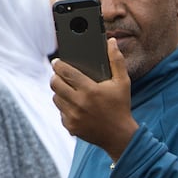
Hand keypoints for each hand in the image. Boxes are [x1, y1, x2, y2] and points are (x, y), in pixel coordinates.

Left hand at [50, 38, 136, 160]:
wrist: (119, 136)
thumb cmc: (121, 106)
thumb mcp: (123, 82)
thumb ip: (117, 60)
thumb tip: (111, 41)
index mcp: (91, 90)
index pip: (66, 72)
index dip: (59, 65)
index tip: (57, 62)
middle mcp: (79, 103)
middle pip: (55, 84)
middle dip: (55, 77)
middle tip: (59, 75)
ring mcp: (73, 116)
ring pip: (55, 98)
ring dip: (59, 92)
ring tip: (67, 90)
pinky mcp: (70, 126)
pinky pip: (60, 112)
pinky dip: (65, 108)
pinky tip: (74, 106)